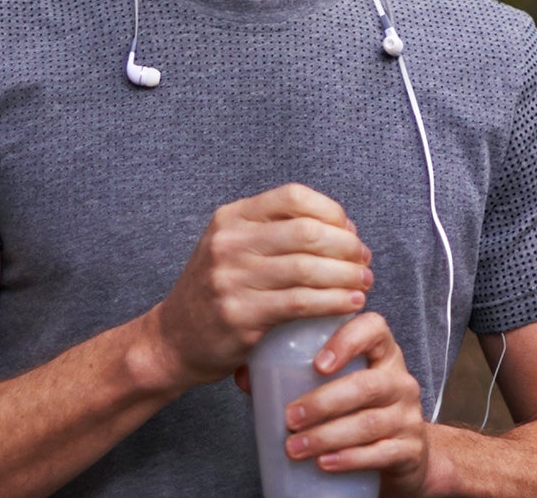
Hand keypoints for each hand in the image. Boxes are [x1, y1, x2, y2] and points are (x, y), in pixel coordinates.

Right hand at [148, 184, 373, 387]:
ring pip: (308, 268)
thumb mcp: (232, 247)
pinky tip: (349, 304)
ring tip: (363, 284)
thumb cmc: (217, 292)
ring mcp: (232, 279)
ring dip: (346, 276)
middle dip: (346, 246)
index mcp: (231, 218)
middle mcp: (229, 243)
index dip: (331, 211)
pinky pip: (300, 303)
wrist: (173, 339)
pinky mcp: (241, 316)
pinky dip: (333, 302)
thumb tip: (342, 228)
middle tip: (363, 261)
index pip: (293, 196)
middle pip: (306, 232)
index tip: (349, 231)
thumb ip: (273, 233)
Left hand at [281, 311, 429, 494]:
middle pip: (366, 385)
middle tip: (290, 418)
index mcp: (381, 353)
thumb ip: (294, 374)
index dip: (347, 341)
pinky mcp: (410, 449)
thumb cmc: (358, 408)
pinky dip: (349, 459)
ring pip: (369, 423)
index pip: (374, 328)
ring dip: (327, 436)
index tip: (317, 363)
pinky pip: (381, 453)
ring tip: (295, 447)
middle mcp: (399, 380)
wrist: (402, 452)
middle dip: (324, 402)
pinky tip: (324, 463)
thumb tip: (243, 375)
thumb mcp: (337, 384)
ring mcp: (408, 416)